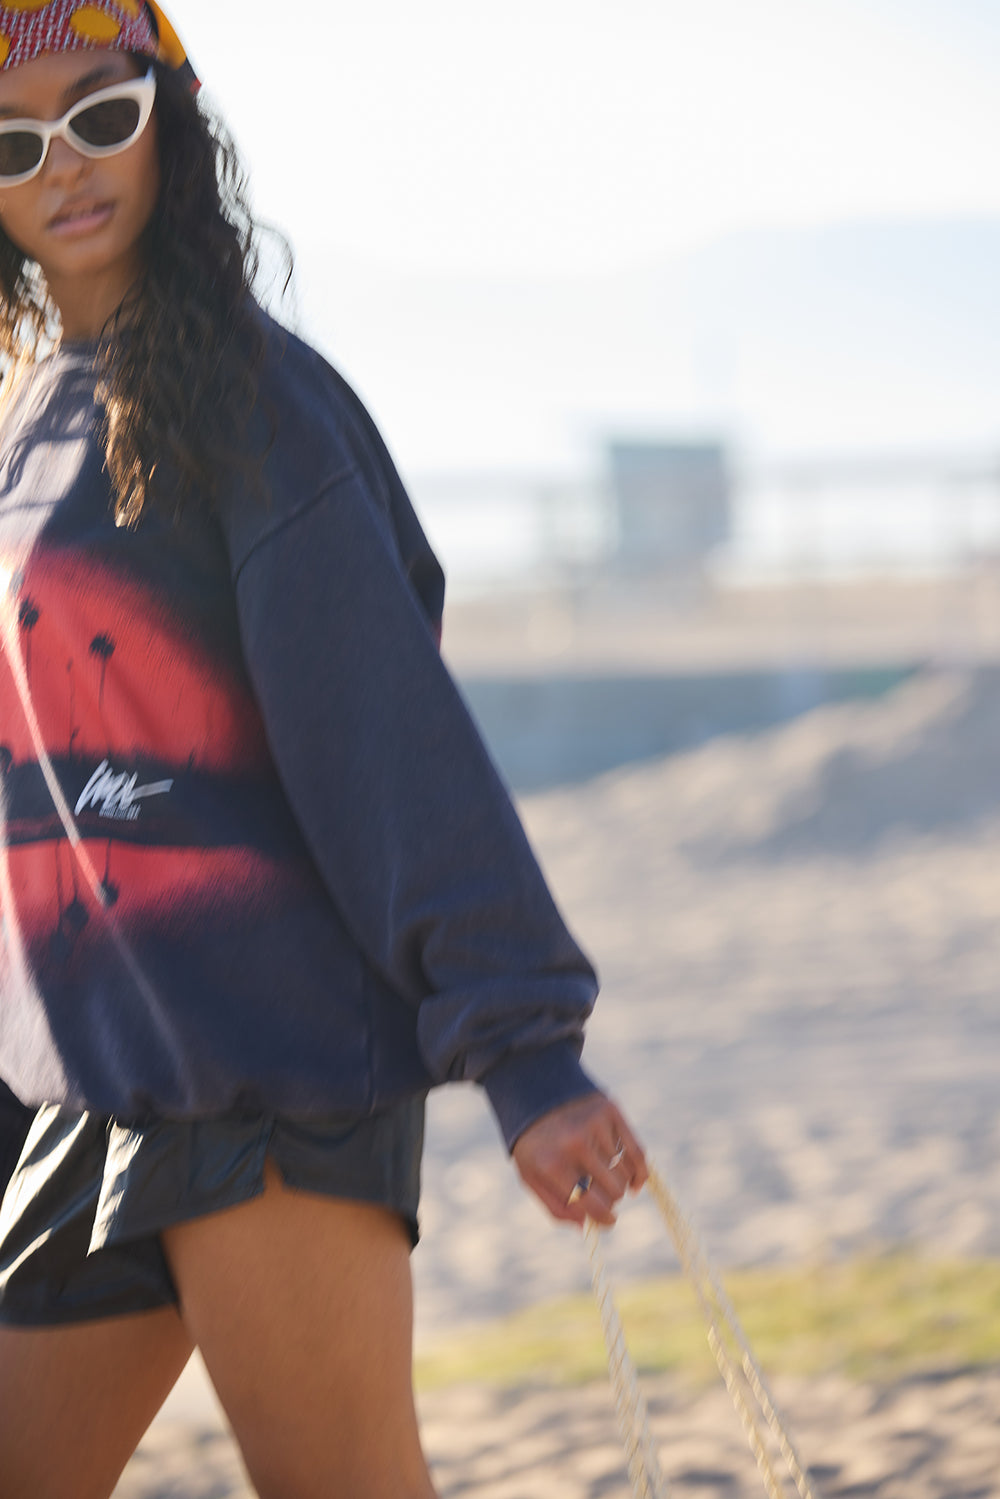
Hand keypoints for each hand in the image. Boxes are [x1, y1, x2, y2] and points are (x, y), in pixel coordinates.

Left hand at [511, 1091, 647, 1227]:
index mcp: (551, 1164)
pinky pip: (637, 1152)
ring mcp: (594, 1125)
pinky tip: (635, 1181)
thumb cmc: (533, 1140)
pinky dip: (640, 1171)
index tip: (609, 1221)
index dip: (604, 1220)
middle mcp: (575, 1144)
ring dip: (622, 1184)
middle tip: (603, 1196)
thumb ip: (556, 1207)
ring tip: (610, 1182)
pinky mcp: (610, 1111)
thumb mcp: (530, 1176)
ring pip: (626, 1174)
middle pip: (613, 1192)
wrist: (534, 1088)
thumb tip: (586, 1226)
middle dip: (611, 1200)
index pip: (591, 1205)